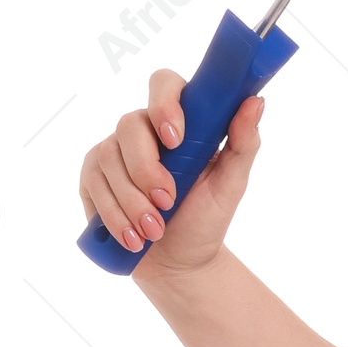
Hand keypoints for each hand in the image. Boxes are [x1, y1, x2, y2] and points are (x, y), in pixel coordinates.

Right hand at [78, 68, 265, 279]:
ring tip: (154, 231)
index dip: (164, 105)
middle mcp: (142, 129)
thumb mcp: (231, 184)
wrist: (179, 262)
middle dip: (147, 170)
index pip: (164, 85)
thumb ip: (243, 143)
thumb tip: (254, 102)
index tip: (175, 139)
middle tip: (167, 203)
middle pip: (130, 125)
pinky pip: (94, 185)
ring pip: (109, 158)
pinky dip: (114, 216)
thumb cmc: (206, 217)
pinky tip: (133, 238)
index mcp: (178, 120)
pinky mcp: (92, 176)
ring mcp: (113, 151)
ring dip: (133, 201)